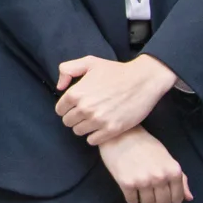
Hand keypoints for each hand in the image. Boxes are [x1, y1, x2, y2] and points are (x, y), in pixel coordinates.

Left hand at [54, 54, 178, 144]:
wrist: (143, 80)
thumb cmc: (116, 71)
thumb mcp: (89, 62)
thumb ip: (67, 70)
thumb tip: (59, 87)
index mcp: (76, 93)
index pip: (60, 110)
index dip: (67, 108)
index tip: (76, 105)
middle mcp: (85, 108)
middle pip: (68, 122)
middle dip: (75, 117)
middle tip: (86, 112)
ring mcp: (98, 120)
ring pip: (79, 132)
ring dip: (84, 127)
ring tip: (94, 118)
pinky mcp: (111, 130)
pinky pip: (92, 140)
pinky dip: (95, 135)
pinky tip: (101, 126)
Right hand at [98, 128, 192, 202]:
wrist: (121, 135)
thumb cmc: (146, 145)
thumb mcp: (167, 159)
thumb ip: (180, 179)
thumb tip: (189, 198)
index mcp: (173, 171)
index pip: (178, 198)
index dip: (171, 198)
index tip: (164, 193)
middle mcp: (160, 177)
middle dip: (158, 201)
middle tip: (151, 191)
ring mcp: (143, 181)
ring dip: (144, 200)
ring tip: (140, 189)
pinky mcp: (127, 184)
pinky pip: (132, 202)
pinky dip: (131, 198)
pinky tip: (130, 187)